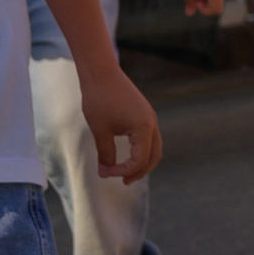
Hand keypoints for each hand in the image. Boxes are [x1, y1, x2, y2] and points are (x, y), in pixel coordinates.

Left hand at [77, 61, 161, 182]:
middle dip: (139, 171)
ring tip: (126, 171)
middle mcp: (152, 123)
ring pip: (154, 147)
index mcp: (144, 128)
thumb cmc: (99, 100)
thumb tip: (106, 171)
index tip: (105, 173)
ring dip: (143, 161)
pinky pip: (149, 137)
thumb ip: (106, 153)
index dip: (122, 171)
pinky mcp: (144, 113)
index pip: (139, 160)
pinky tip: (127, 153)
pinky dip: (142, 150)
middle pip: (154, 156)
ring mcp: (150, 117)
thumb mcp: (100, 130)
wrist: (101, 73)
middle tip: (123, 181)